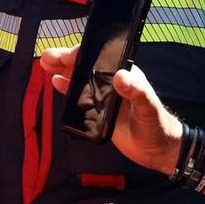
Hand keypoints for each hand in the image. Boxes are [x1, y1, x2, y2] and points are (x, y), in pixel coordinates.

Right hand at [38, 48, 181, 173]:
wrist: (159, 149)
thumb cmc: (157, 124)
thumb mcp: (148, 106)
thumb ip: (137, 91)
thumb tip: (120, 76)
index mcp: (124, 75)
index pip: (99, 59)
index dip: (81, 54)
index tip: (65, 55)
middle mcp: (112, 83)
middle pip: (86, 67)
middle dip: (66, 60)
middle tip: (47, 58)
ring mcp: (104, 98)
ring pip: (80, 80)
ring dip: (64, 71)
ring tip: (45, 66)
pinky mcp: (99, 112)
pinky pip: (80, 98)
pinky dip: (68, 90)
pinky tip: (56, 83)